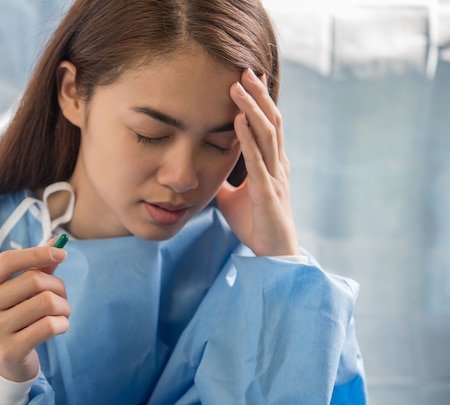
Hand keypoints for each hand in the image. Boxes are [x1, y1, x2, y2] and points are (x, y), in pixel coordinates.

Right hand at [0, 243, 69, 381]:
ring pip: (46, 302)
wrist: (2, 365)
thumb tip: (56, 243)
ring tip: (62, 312)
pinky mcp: (10, 351)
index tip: (62, 253)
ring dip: (64, 306)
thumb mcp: (16, 292)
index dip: (37, 253)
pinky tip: (59, 326)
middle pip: (32, 280)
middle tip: (62, 296)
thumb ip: (35, 267)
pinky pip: (50, 325)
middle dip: (58, 285)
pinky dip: (63, 323)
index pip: (6, 261)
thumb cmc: (12, 318)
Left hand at [216, 69, 299, 256]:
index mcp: (271, 164)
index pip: (268, 125)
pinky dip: (247, 139)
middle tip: (244, 70)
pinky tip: (237, 121)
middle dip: (258, 96)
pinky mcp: (267, 193)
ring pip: (267, 135)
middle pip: (271, 122)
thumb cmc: (256, 224)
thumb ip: (223, 181)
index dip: (259, 102)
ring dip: (252, 109)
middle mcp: (277, 165)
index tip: (247, 79)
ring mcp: (275, 177)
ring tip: (238, 87)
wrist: (273, 254)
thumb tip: (206, 171)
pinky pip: (257, 161)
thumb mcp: (232, 198)